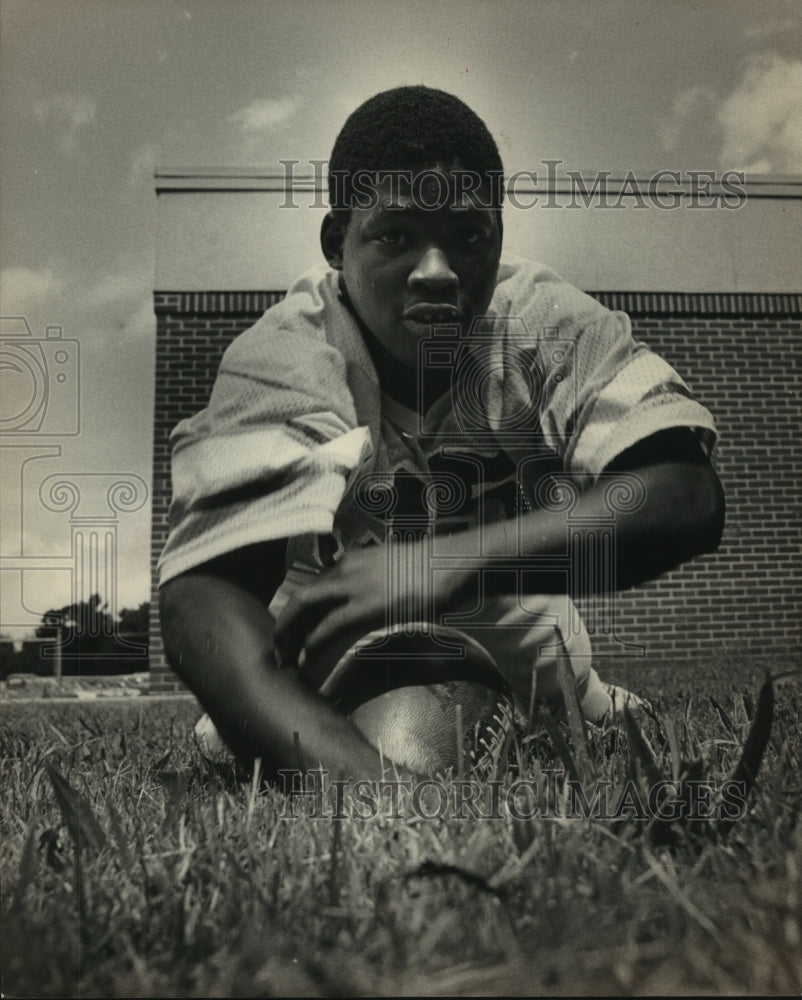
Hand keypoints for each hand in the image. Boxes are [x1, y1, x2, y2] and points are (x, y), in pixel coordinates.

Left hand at [274, 540, 456, 685]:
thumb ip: (375, 584)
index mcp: (353, 561)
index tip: (294, 633)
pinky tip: (306, 660)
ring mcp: (354, 585)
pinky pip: (328, 627)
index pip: (315, 587)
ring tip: (286, 660)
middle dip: (285, 624)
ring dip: (290, 635)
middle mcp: (347, 569)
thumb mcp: (395, 570)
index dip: (299, 612)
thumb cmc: (434, 569)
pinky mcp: (366, 606)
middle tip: (279, 650)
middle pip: (301, 596)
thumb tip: (369, 607)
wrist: (454, 562)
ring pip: (306, 607)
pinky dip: (312, 644)